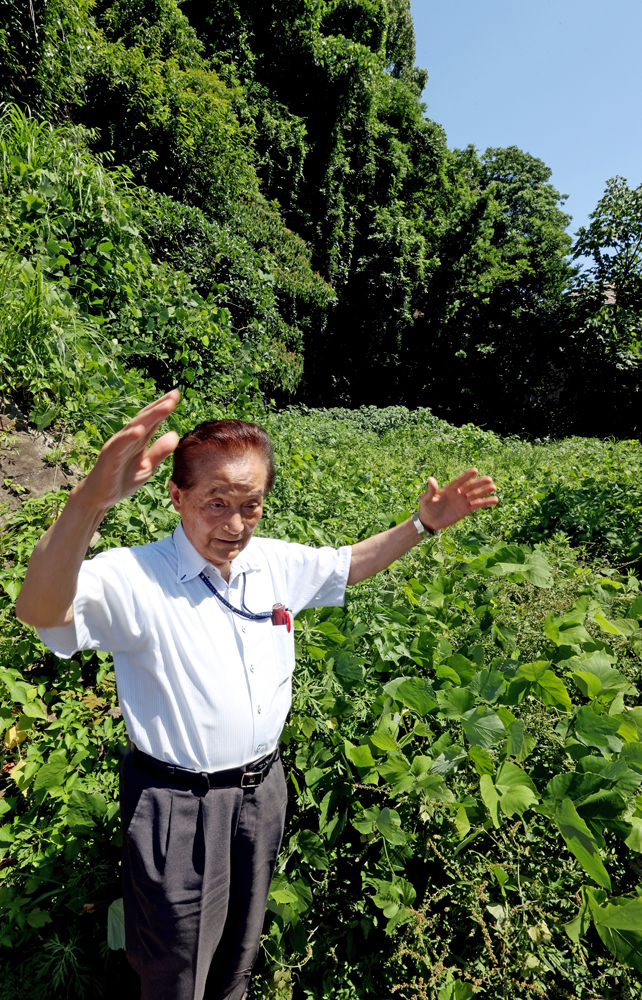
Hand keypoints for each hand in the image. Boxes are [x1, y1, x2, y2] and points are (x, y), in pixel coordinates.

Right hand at [75, 390, 180, 512]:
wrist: (100, 497)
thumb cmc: (122, 480)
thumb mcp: (147, 467)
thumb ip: (160, 452)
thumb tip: (175, 434)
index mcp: (139, 441)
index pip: (153, 421)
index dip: (164, 408)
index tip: (176, 395)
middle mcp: (128, 438)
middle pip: (145, 419)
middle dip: (160, 407)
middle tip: (174, 395)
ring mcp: (118, 445)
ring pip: (135, 427)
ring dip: (150, 416)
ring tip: (166, 406)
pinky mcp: (109, 456)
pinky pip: (120, 445)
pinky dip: (129, 437)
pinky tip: (140, 430)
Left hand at [418, 468, 496, 532]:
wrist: (429, 522)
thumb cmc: (426, 508)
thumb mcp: (426, 499)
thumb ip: (430, 490)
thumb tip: (430, 479)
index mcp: (448, 489)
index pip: (459, 481)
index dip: (467, 476)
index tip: (475, 470)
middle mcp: (457, 493)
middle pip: (470, 487)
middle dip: (479, 483)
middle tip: (489, 479)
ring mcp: (462, 501)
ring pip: (475, 495)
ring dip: (484, 491)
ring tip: (494, 487)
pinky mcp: (465, 510)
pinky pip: (477, 505)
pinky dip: (486, 502)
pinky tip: (495, 500)